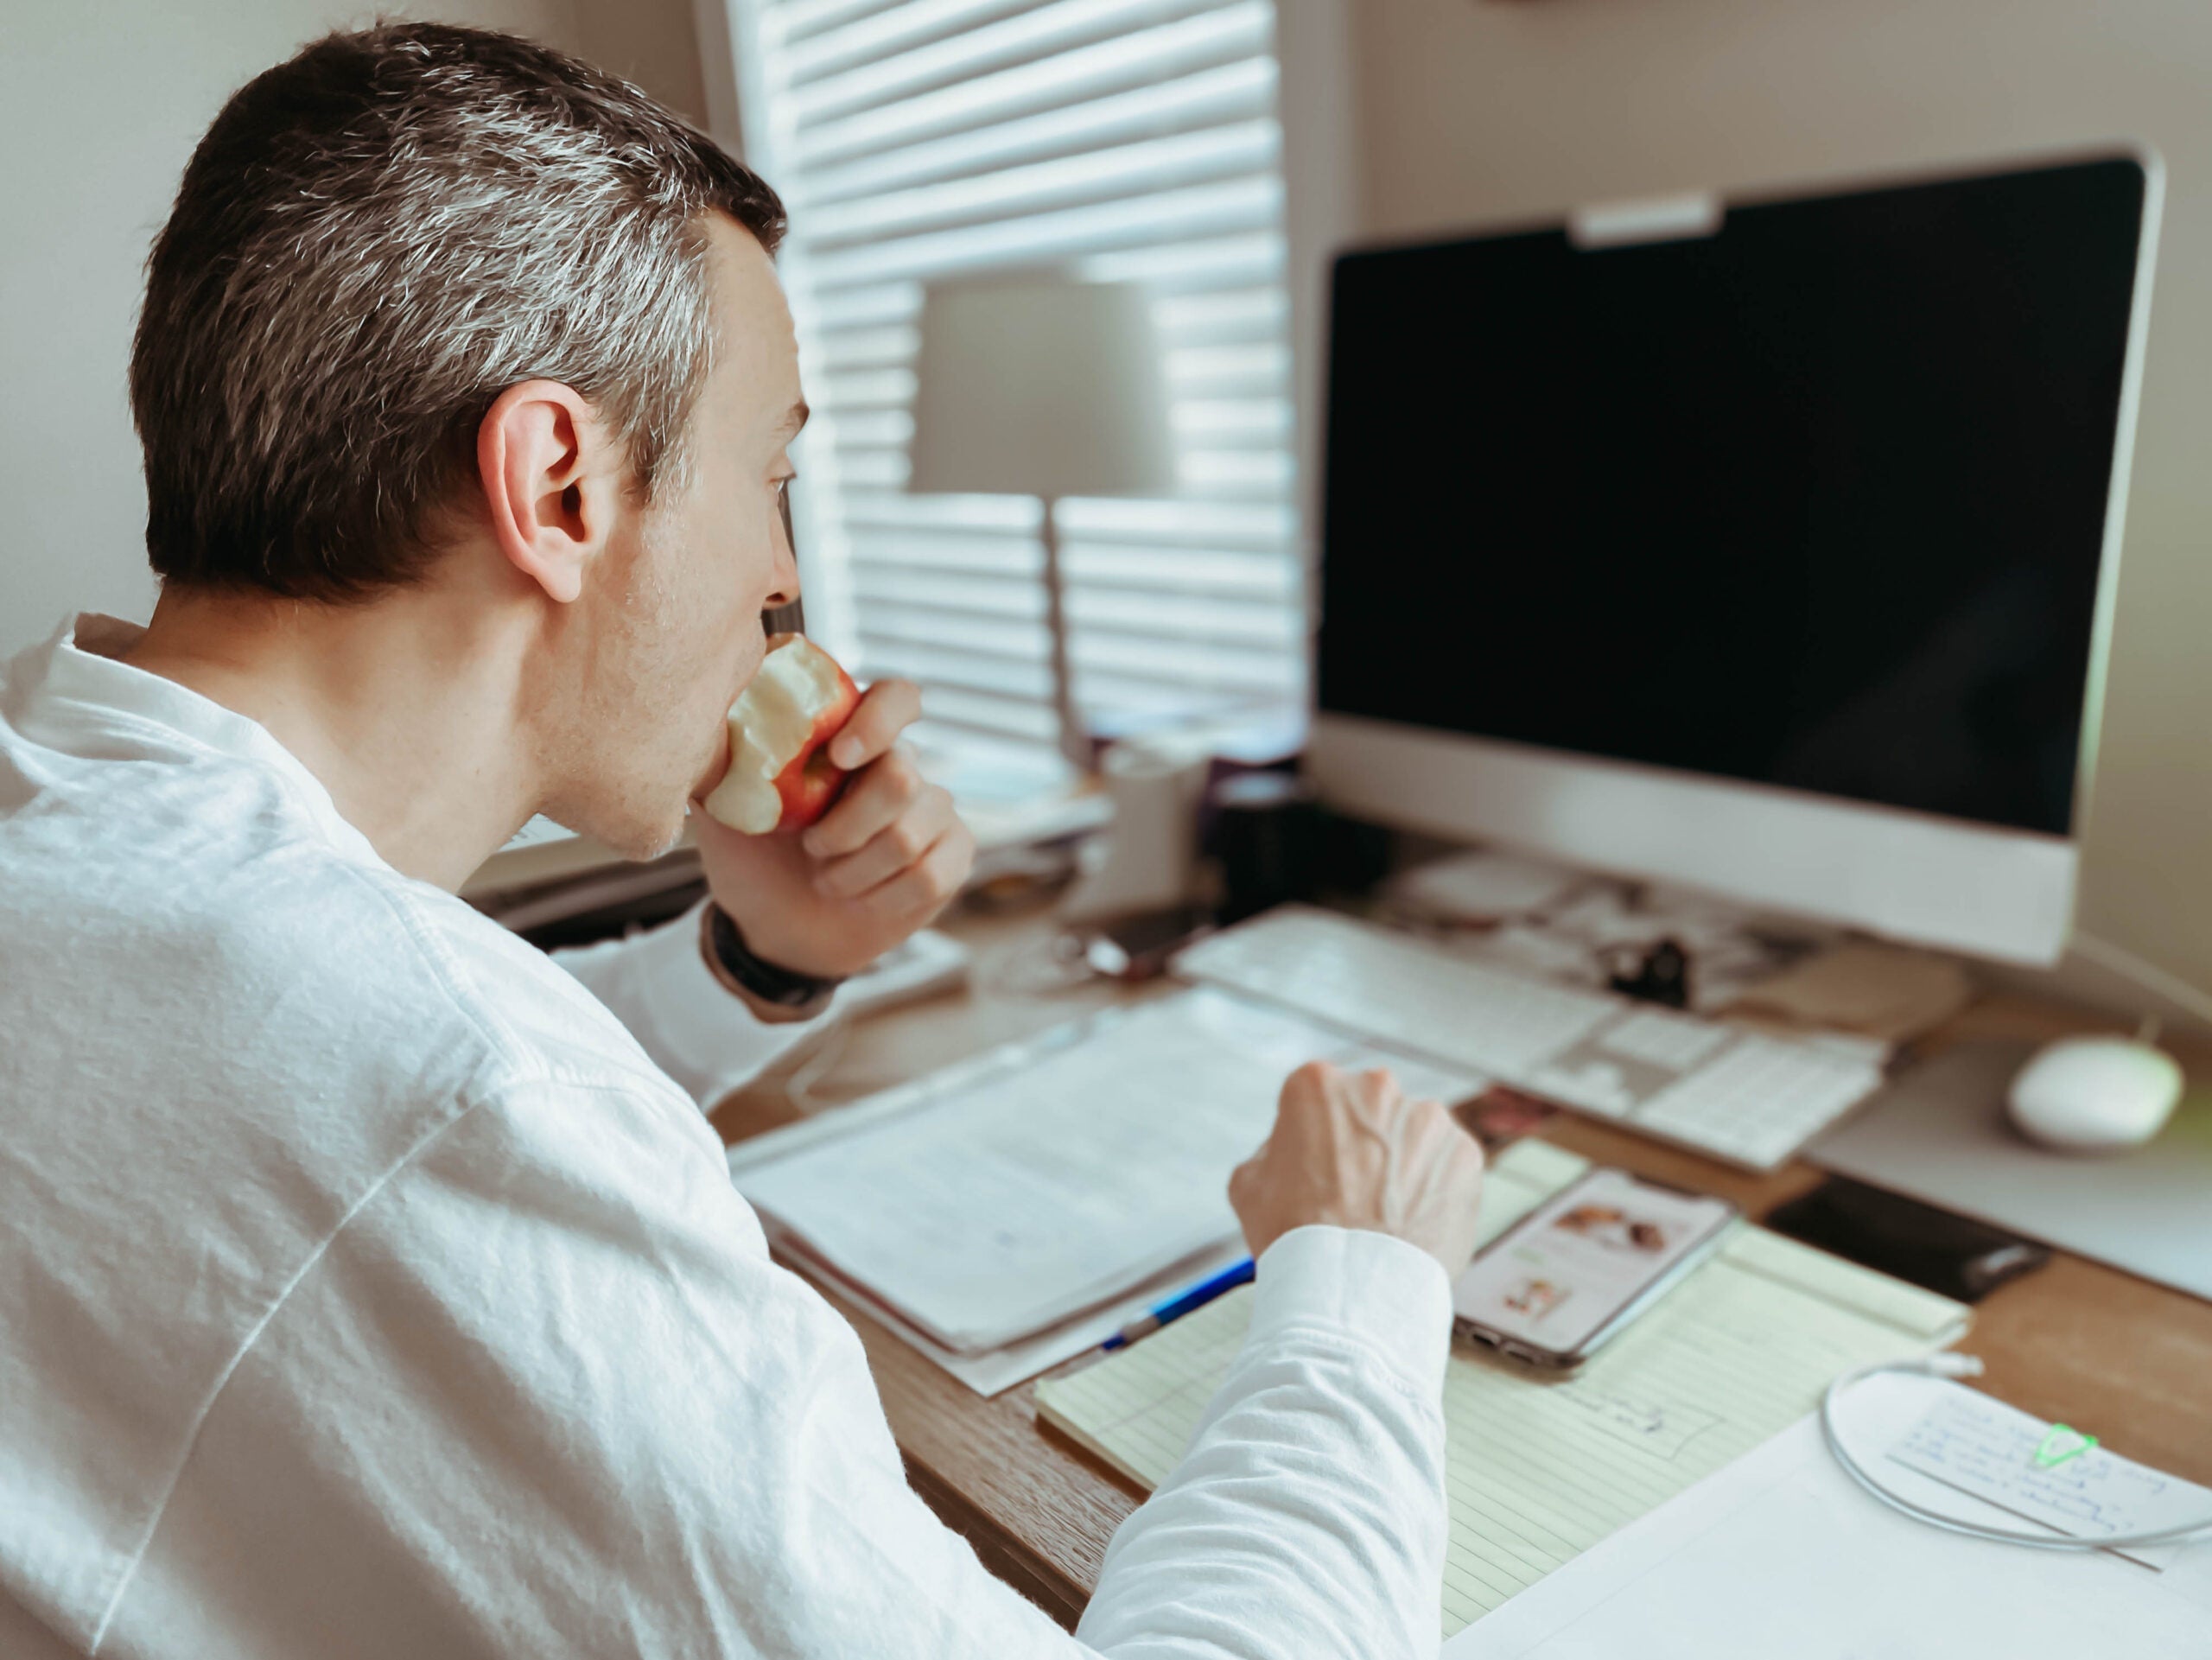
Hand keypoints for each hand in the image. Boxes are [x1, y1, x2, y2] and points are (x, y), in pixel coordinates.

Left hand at [693, 678, 973, 982]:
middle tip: (811, 850)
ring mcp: (934, 810)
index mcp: (851, 739)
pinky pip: (929, 875)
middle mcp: (902, 765)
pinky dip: (882, 899)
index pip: (897, 698)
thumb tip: (708, 719)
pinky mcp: (953, 855)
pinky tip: (863, 900)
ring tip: (828, 880)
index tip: (839, 757)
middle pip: (901, 776)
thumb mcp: (724, 810)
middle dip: (845, 828)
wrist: (778, 931)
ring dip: (854, 872)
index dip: (879, 721)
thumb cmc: (753, 860)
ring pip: (909, 835)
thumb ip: (723, 763)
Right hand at [1229, 1061, 1485, 1275]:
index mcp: (1317, 1085)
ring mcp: (1428, 1120)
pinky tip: (1413, 1221)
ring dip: (1403, 1164)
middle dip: (1364, 1143)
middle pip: (1370, 1110)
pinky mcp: (1465, 1154)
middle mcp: (1376, 1089)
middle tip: (1353, 1192)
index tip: (1318, 1167)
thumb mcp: (1250, 1183)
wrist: (1353, 1290)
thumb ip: (1275, 1148)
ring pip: (1414, 1136)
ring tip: (1386, 1214)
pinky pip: (1448, 1166)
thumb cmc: (1296, 1239)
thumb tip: (1296, 1149)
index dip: (1314, 1137)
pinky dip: (1436, 1188)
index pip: (1317, 1099)